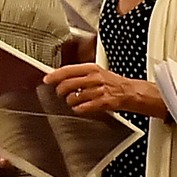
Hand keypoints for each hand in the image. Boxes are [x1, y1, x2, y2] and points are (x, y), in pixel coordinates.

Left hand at [46, 62, 165, 118]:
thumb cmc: (112, 83)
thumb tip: (60, 76)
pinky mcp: (101, 102)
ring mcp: (98, 90)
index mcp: (92, 68)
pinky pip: (82, 107)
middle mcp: (94, 78)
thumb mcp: (96, 73)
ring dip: (70, 101)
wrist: (129, 92)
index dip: (55, 75)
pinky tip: (80, 107)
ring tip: (74, 100)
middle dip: (60, 91)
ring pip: (73, 97)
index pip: (68, 70)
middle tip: (60, 93)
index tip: (47, 79)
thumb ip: (79, 74)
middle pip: (67, 84)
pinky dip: (78, 109)